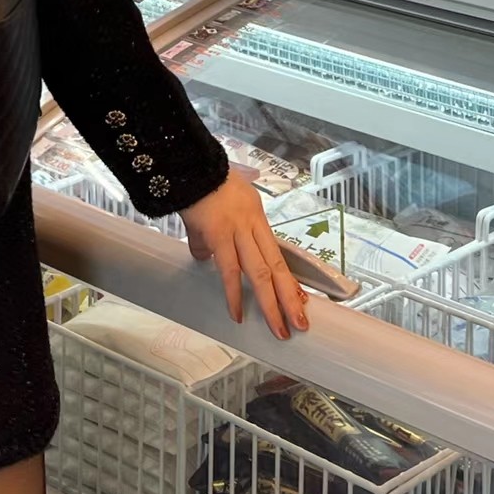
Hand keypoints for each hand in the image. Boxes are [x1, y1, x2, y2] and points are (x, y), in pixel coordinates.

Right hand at [180, 175, 309, 340]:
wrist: (192, 166)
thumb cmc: (204, 183)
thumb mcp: (219, 210)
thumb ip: (214, 236)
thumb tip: (205, 257)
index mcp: (257, 219)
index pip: (278, 256)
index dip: (290, 280)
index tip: (301, 301)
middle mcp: (253, 226)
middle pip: (276, 268)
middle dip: (289, 299)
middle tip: (300, 324)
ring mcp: (238, 231)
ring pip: (260, 273)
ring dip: (271, 303)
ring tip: (279, 328)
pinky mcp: (219, 235)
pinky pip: (229, 270)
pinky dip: (234, 294)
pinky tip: (238, 313)